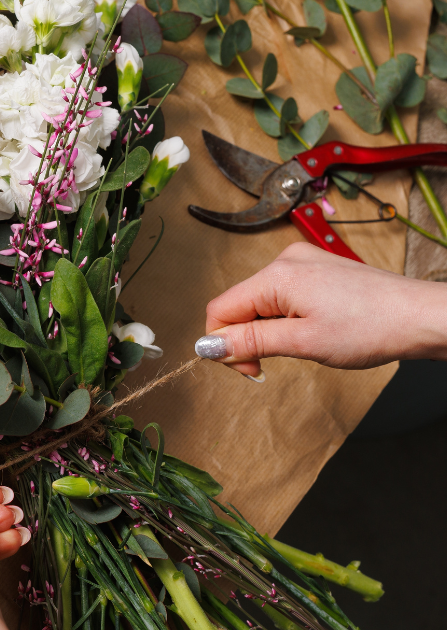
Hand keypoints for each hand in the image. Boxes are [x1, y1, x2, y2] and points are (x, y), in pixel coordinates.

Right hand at [195, 242, 446, 377]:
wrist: (421, 316)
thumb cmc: (371, 327)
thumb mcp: (302, 343)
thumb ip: (249, 342)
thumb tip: (207, 345)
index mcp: (275, 274)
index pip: (219, 309)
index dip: (223, 344)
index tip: (247, 369)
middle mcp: (283, 260)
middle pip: (238, 304)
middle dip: (246, 338)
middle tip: (270, 366)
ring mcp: (300, 262)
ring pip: (259, 301)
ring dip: (266, 329)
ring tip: (301, 345)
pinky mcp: (314, 268)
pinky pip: (280, 294)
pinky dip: (283, 317)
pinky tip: (309, 329)